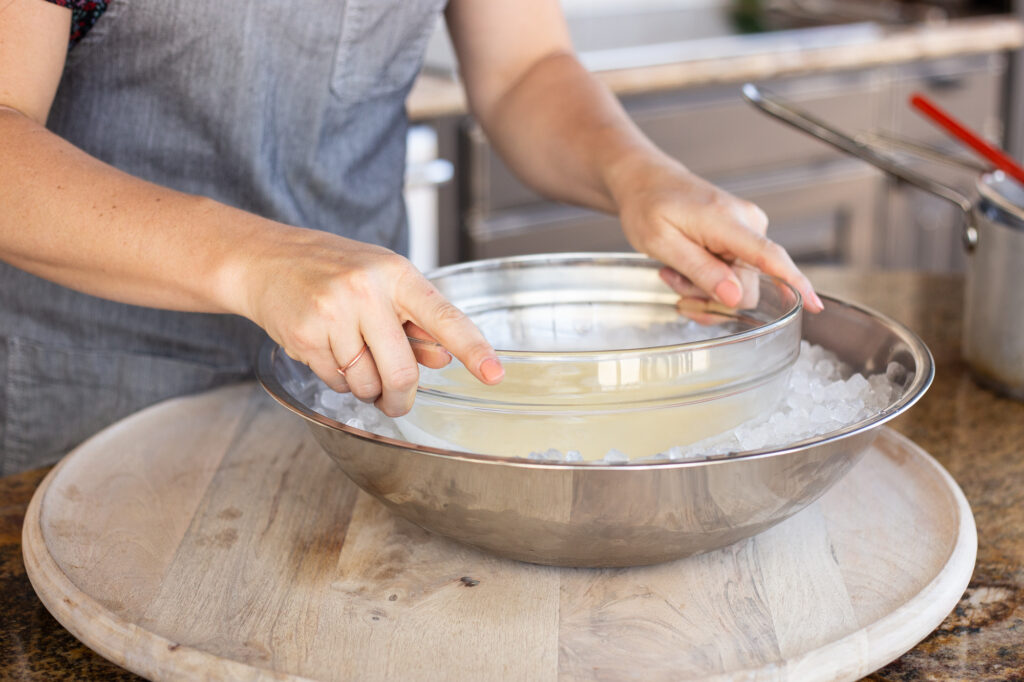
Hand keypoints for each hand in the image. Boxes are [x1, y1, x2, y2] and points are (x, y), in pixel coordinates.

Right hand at [235, 227, 503, 415]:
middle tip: (397, 402)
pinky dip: (339, 379)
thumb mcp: (383, 280)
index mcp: (397, 274)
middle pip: (401, 372)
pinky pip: (337, 382)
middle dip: (401, 397)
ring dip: (365, 387)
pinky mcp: (306, 336)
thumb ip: (417, 319)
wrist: (266, 260)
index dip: (473, 349)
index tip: (495, 374)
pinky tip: (330, 352)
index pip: (444, 318)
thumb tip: (443, 358)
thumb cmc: (334, 270)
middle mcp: (367, 291)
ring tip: (353, 357)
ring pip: (367, 383)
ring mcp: (334, 314)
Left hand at [609, 156, 823, 312]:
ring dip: (702, 290)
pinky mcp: (741, 240)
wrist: (647, 181)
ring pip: (737, 287)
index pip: (771, 257)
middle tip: (673, 281)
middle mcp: (748, 225)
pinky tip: (683, 270)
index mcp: (729, 222)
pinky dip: (707, 281)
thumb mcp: (662, 242)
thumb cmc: (650, 205)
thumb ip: (700, 270)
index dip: (794, 283)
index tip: (814, 305)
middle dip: (709, 297)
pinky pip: (734, 276)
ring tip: (673, 271)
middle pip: (746, 288)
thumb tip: (735, 298)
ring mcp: (747, 231)